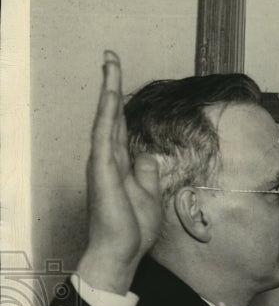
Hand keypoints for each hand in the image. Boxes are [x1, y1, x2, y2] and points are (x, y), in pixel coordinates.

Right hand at [77, 51, 161, 293]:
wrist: (121, 251)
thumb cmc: (134, 228)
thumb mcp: (149, 195)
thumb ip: (147, 172)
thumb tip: (147, 154)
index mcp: (119, 163)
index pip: (119, 124)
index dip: (120, 100)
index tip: (119, 76)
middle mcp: (107, 158)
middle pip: (110, 112)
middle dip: (111, 83)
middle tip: (110, 54)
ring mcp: (103, 162)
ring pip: (105, 116)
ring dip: (108, 88)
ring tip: (110, 62)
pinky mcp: (102, 170)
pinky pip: (104, 134)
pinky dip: (106, 111)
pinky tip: (110, 92)